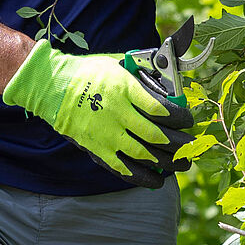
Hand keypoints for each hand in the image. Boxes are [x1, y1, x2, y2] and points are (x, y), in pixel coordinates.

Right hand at [3, 41, 193, 186]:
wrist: (52, 87)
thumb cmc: (88, 73)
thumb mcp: (118, 65)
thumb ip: (143, 76)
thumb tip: (168, 84)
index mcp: (125, 89)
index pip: (162, 109)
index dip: (181, 118)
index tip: (188, 122)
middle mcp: (117, 113)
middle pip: (158, 136)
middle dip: (180, 145)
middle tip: (191, 148)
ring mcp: (106, 134)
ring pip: (144, 155)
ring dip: (167, 163)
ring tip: (181, 165)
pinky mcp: (97, 149)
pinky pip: (123, 168)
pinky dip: (143, 177)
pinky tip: (157, 179)